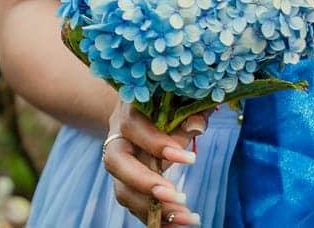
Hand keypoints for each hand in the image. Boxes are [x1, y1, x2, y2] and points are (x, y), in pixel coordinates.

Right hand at [103, 99, 208, 225]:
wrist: (148, 105)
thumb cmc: (172, 99)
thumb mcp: (184, 99)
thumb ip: (191, 110)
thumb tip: (197, 126)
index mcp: (129, 107)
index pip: (133, 126)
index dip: (156, 143)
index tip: (190, 159)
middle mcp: (117, 135)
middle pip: (116, 162)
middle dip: (145, 183)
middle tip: (178, 198)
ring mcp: (119, 160)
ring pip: (123, 189)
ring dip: (153, 208)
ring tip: (187, 218)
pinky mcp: (125, 180)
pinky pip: (134, 202)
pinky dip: (154, 217)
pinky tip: (178, 224)